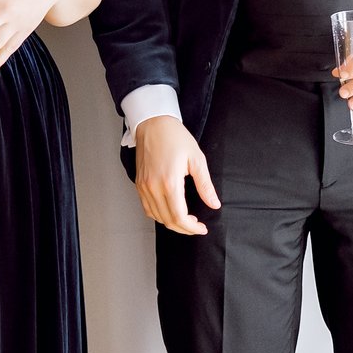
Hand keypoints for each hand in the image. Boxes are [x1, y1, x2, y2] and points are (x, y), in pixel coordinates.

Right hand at [133, 115, 220, 236]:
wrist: (153, 124)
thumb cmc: (175, 137)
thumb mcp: (197, 159)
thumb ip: (205, 185)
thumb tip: (214, 204)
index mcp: (169, 182)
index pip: (179, 217)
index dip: (192, 228)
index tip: (202, 228)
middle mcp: (153, 187)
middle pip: (168, 220)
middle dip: (184, 228)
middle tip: (196, 226)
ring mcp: (144, 187)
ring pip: (156, 217)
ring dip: (172, 223)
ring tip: (186, 220)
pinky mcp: (139, 184)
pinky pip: (147, 208)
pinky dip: (159, 215)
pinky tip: (170, 211)